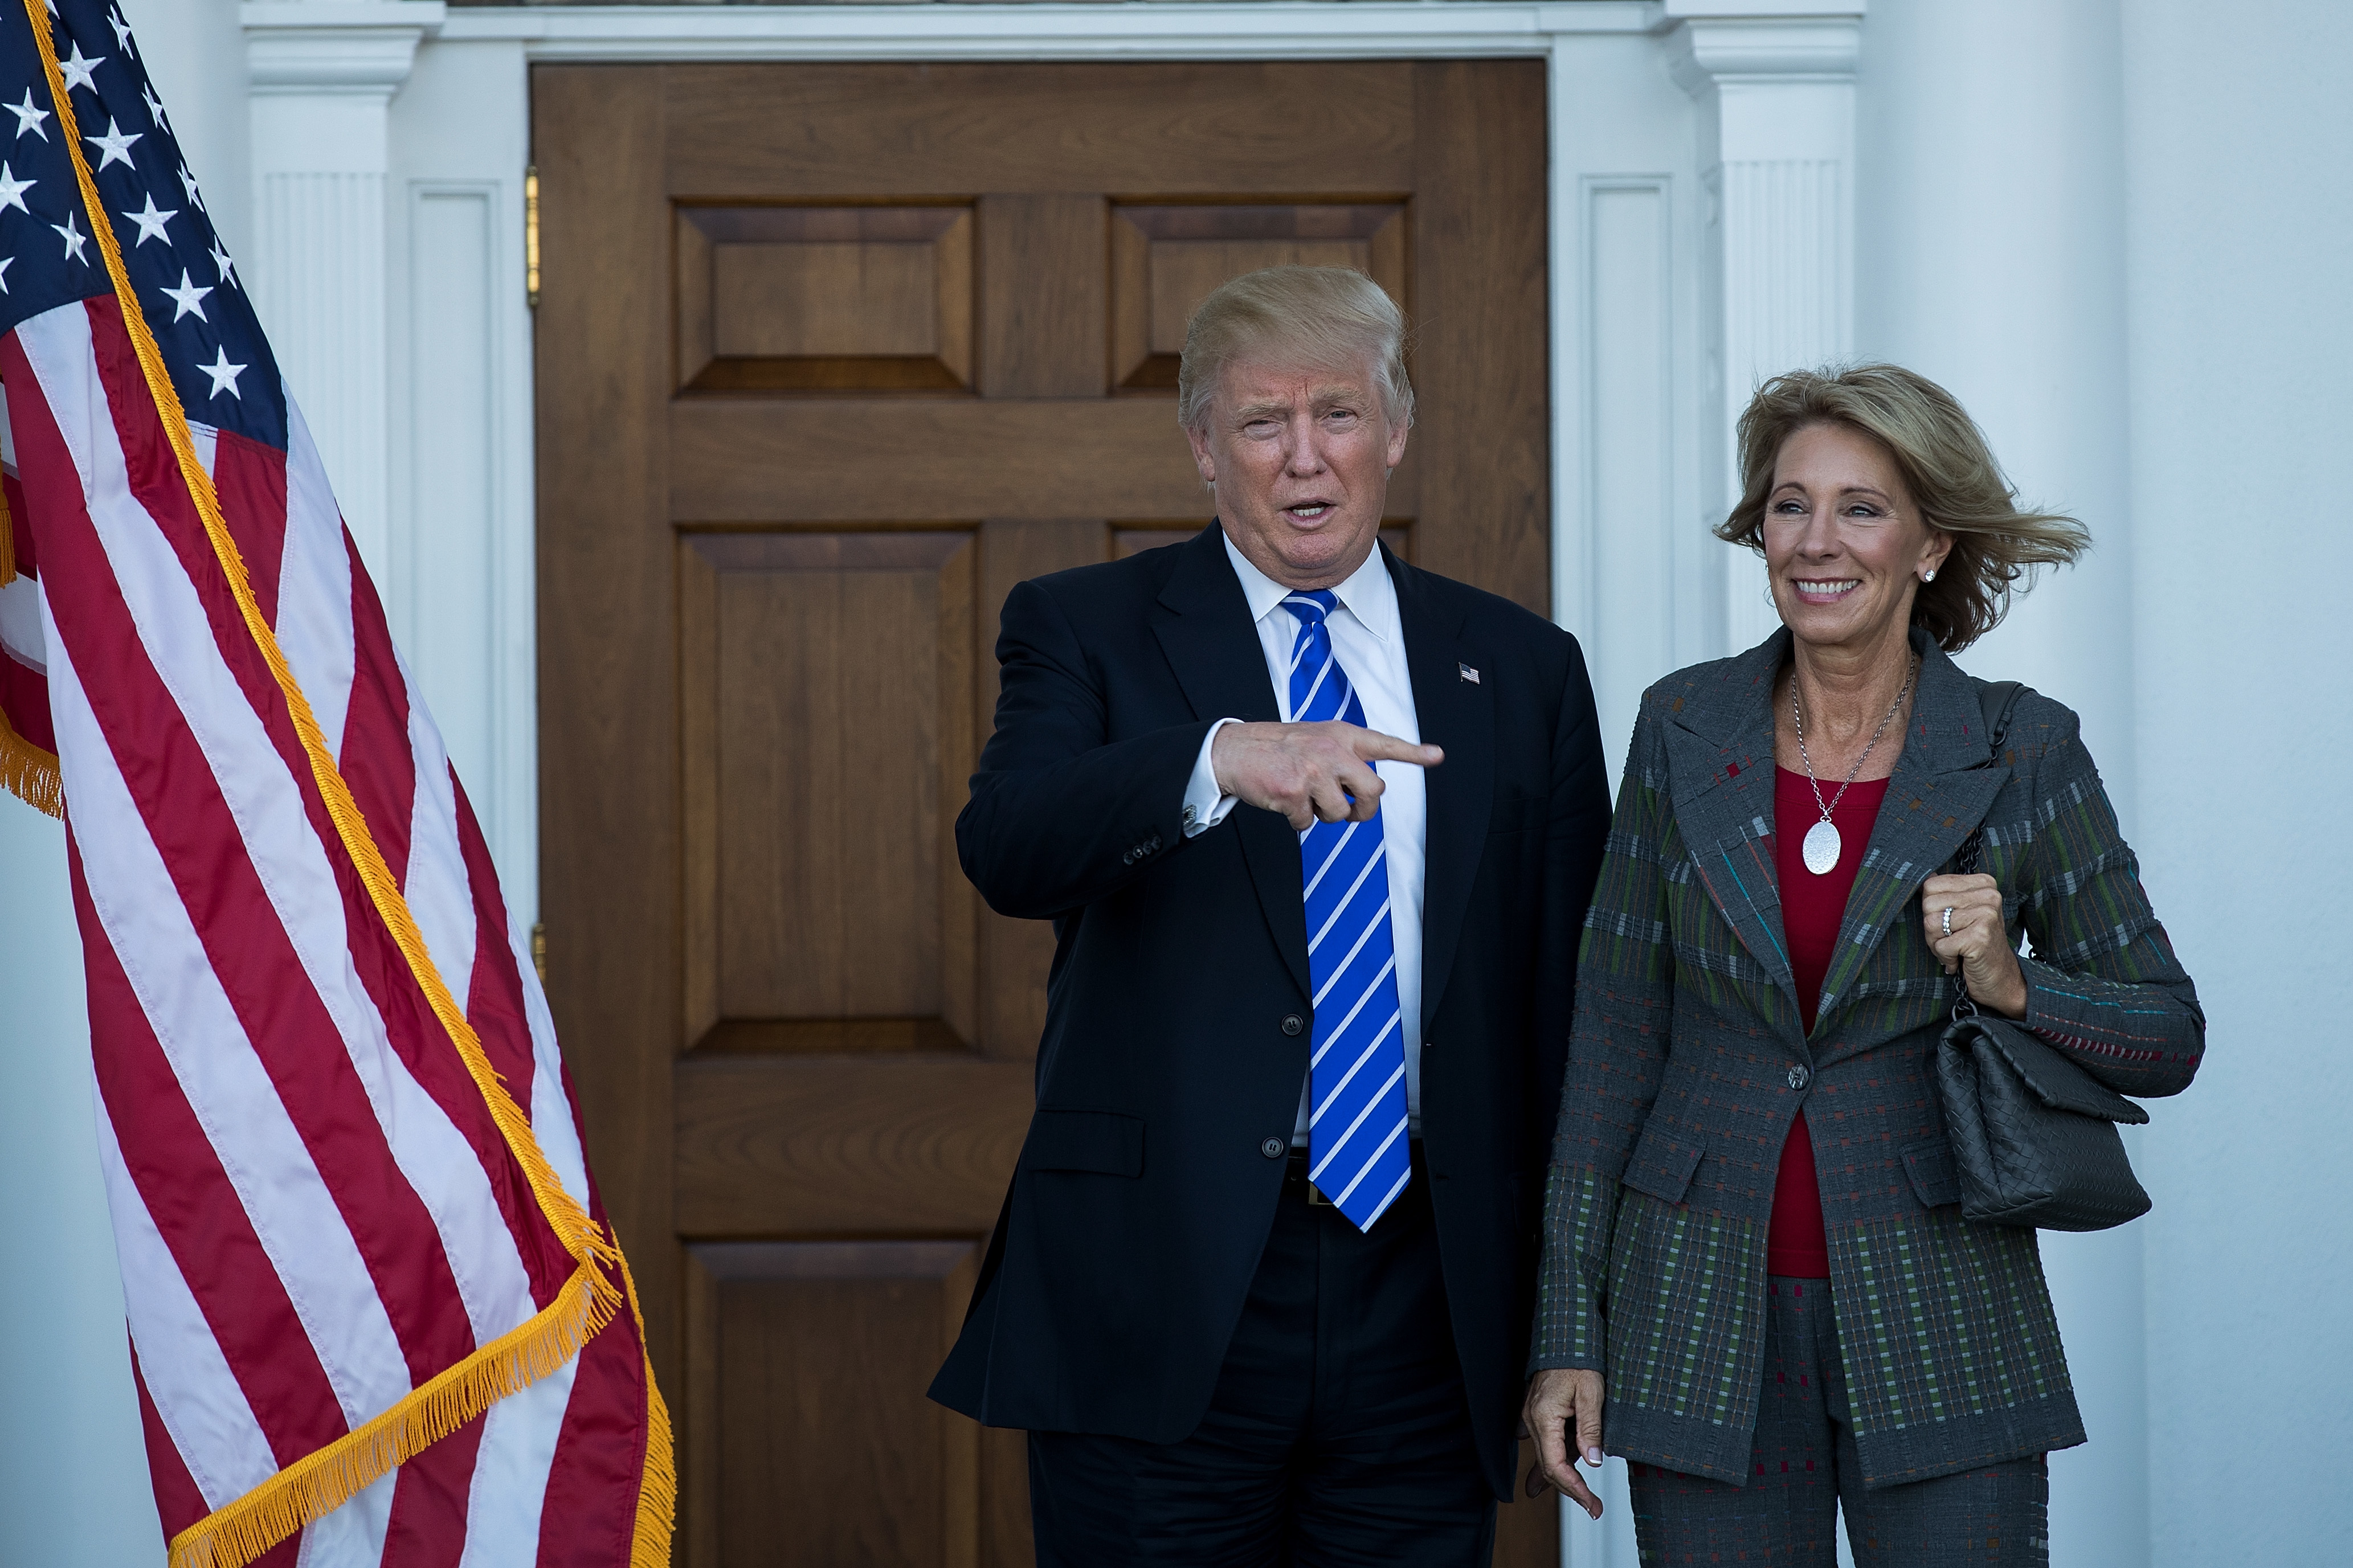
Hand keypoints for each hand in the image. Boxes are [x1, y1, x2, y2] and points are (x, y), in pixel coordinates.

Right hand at [1210, 721, 1442, 831]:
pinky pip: (1308, 823)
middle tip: (1348, 810)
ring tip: (1305, 798)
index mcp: (1341, 735)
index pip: (1383, 744)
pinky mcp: (1294, 792)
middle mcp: (1332, 750)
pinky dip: (1297, 820)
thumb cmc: (1279, 748)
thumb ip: (1345, 756)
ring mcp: (1313, 771)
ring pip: (1340, 813)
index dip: (1413, 752)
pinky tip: (1284, 801)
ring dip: (1324, 815)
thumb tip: (1368, 790)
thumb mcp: (1318, 739)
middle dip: (1363, 809)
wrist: (1235, 750)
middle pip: (1373, 791)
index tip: (1436, 756)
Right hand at [1520, 1368, 1605, 1519]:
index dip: (1574, 1489)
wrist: (1564, 1336)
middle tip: (1594, 1508)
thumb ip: (1590, 1429)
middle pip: (1548, 1467)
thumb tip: (1592, 1462)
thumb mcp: (1591, 1393)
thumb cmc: (1578, 1359)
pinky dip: (1554, 1462)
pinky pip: (1546, 1444)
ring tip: (1582, 1500)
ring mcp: (1532, 1417)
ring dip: (1563, 1479)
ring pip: (1547, 1456)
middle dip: (1572, 1490)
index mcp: (1543, 1417)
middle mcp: (1532, 1420)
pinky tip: (1548, 1479)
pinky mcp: (1538, 1413)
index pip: (1555, 1465)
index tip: (1592, 1504)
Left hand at [1920, 872, 2027, 1017]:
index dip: (1930, 909)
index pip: (1931, 885)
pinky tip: (1960, 960)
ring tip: (1956, 949)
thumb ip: (1944, 893)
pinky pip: (1940, 945)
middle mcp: (1988, 895)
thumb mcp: (1960, 912)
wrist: (2001, 977)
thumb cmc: (1975, 944)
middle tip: (1951, 940)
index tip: (1948, 923)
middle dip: (1932, 928)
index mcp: (1983, 883)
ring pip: (1931, 924)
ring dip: (1937, 943)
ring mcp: (1986, 915)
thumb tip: (1924, 874)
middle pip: (1928, 904)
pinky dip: (1945, 958)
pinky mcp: (1980, 937)